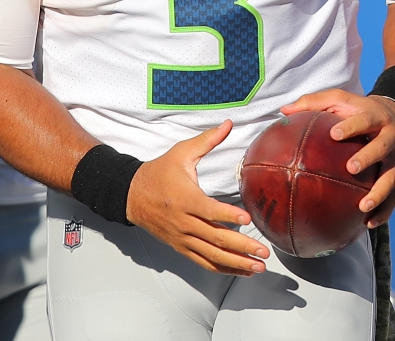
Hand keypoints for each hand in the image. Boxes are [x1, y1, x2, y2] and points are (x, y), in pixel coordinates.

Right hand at [124, 120, 269, 275]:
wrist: (131, 194)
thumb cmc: (158, 173)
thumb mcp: (181, 153)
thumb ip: (207, 141)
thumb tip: (229, 124)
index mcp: (186, 198)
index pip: (209, 210)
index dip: (228, 215)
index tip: (247, 219)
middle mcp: (184, 222)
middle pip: (215, 238)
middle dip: (242, 246)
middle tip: (263, 250)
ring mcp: (182, 237)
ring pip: (212, 255)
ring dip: (237, 263)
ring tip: (258, 266)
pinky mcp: (181, 247)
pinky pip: (204, 262)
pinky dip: (223, 268)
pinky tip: (241, 270)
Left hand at [281, 88, 394, 226]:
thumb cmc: (357, 109)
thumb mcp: (338, 99)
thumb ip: (313, 103)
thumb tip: (284, 111)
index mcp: (375, 117)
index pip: (364, 120)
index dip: (351, 127)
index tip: (334, 134)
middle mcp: (392, 137)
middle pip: (382, 148)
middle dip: (367, 158)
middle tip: (350, 168)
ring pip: (392, 177)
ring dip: (379, 193)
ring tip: (362, 206)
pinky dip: (384, 210)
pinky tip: (368, 223)